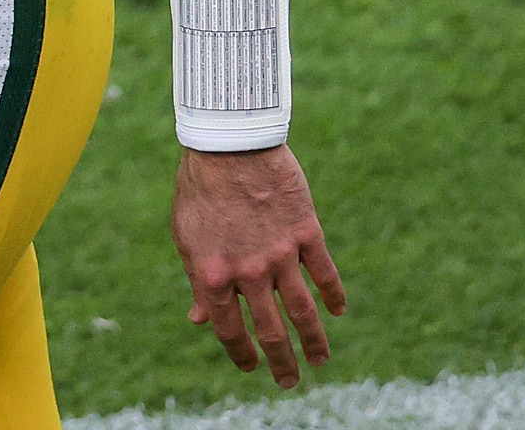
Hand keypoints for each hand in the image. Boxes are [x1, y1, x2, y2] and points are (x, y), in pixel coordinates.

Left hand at [171, 144, 345, 387]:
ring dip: (315, 342)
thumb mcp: (187, 237)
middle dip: (282, 363)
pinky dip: (334, 296)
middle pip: (271, 332)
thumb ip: (196, 280)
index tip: (251, 368)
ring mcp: (280, 254)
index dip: (241, 354)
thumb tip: (199, 320)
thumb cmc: (200, 188)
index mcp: (212, 275)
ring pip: (303, 312)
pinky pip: (325, 273)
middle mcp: (248, 272)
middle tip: (290, 382)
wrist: (228, 142)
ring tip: (321, 361)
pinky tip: (338, 312)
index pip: (229, 330)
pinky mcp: (305, 232)